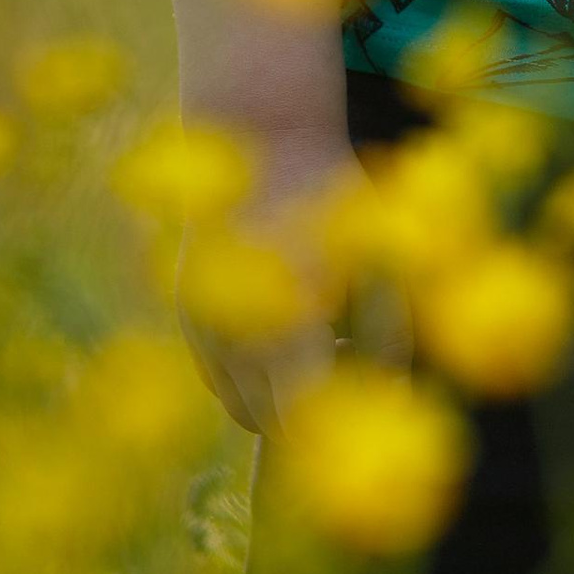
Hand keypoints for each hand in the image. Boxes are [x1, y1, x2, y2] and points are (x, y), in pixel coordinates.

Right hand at [174, 132, 359, 436]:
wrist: (266, 138)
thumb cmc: (340, 203)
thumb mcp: (386, 267)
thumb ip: (390, 343)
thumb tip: (388, 404)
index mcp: (284, 319)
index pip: (300, 417)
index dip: (333, 436)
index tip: (366, 429)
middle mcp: (230, 332)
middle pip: (269, 423)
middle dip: (314, 418)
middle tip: (350, 368)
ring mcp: (198, 327)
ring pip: (239, 407)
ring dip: (280, 399)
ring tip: (323, 342)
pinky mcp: (183, 317)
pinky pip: (220, 379)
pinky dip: (254, 375)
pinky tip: (290, 325)